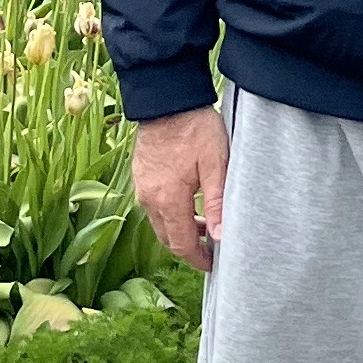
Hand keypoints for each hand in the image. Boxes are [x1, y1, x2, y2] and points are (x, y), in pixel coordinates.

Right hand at [132, 105, 228, 271]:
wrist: (167, 99)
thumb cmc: (195, 128)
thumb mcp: (215, 164)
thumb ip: (217, 203)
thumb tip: (221, 238)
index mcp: (168, 200)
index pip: (181, 244)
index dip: (198, 259)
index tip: (214, 263)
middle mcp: (149, 199)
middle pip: (167, 238)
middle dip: (189, 247)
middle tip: (213, 246)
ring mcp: (142, 187)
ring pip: (160, 223)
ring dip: (180, 229)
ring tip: (206, 222)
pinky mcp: (141, 176)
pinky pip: (154, 207)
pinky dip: (171, 213)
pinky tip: (189, 203)